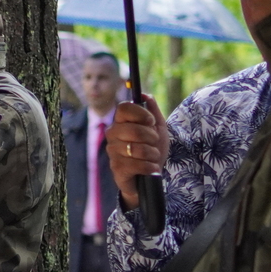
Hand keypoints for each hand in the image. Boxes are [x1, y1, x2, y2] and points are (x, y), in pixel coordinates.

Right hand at [107, 94, 168, 208]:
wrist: (149, 177)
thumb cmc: (152, 151)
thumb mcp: (158, 129)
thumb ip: (152, 111)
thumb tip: (145, 95)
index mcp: (121, 122)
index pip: (123, 107)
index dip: (140, 113)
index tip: (151, 122)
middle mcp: (112, 134)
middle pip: (133, 128)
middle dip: (151, 137)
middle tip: (154, 143)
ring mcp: (113, 151)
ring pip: (137, 148)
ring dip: (152, 154)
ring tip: (152, 157)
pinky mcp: (117, 168)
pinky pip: (137, 164)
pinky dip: (150, 167)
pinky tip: (151, 168)